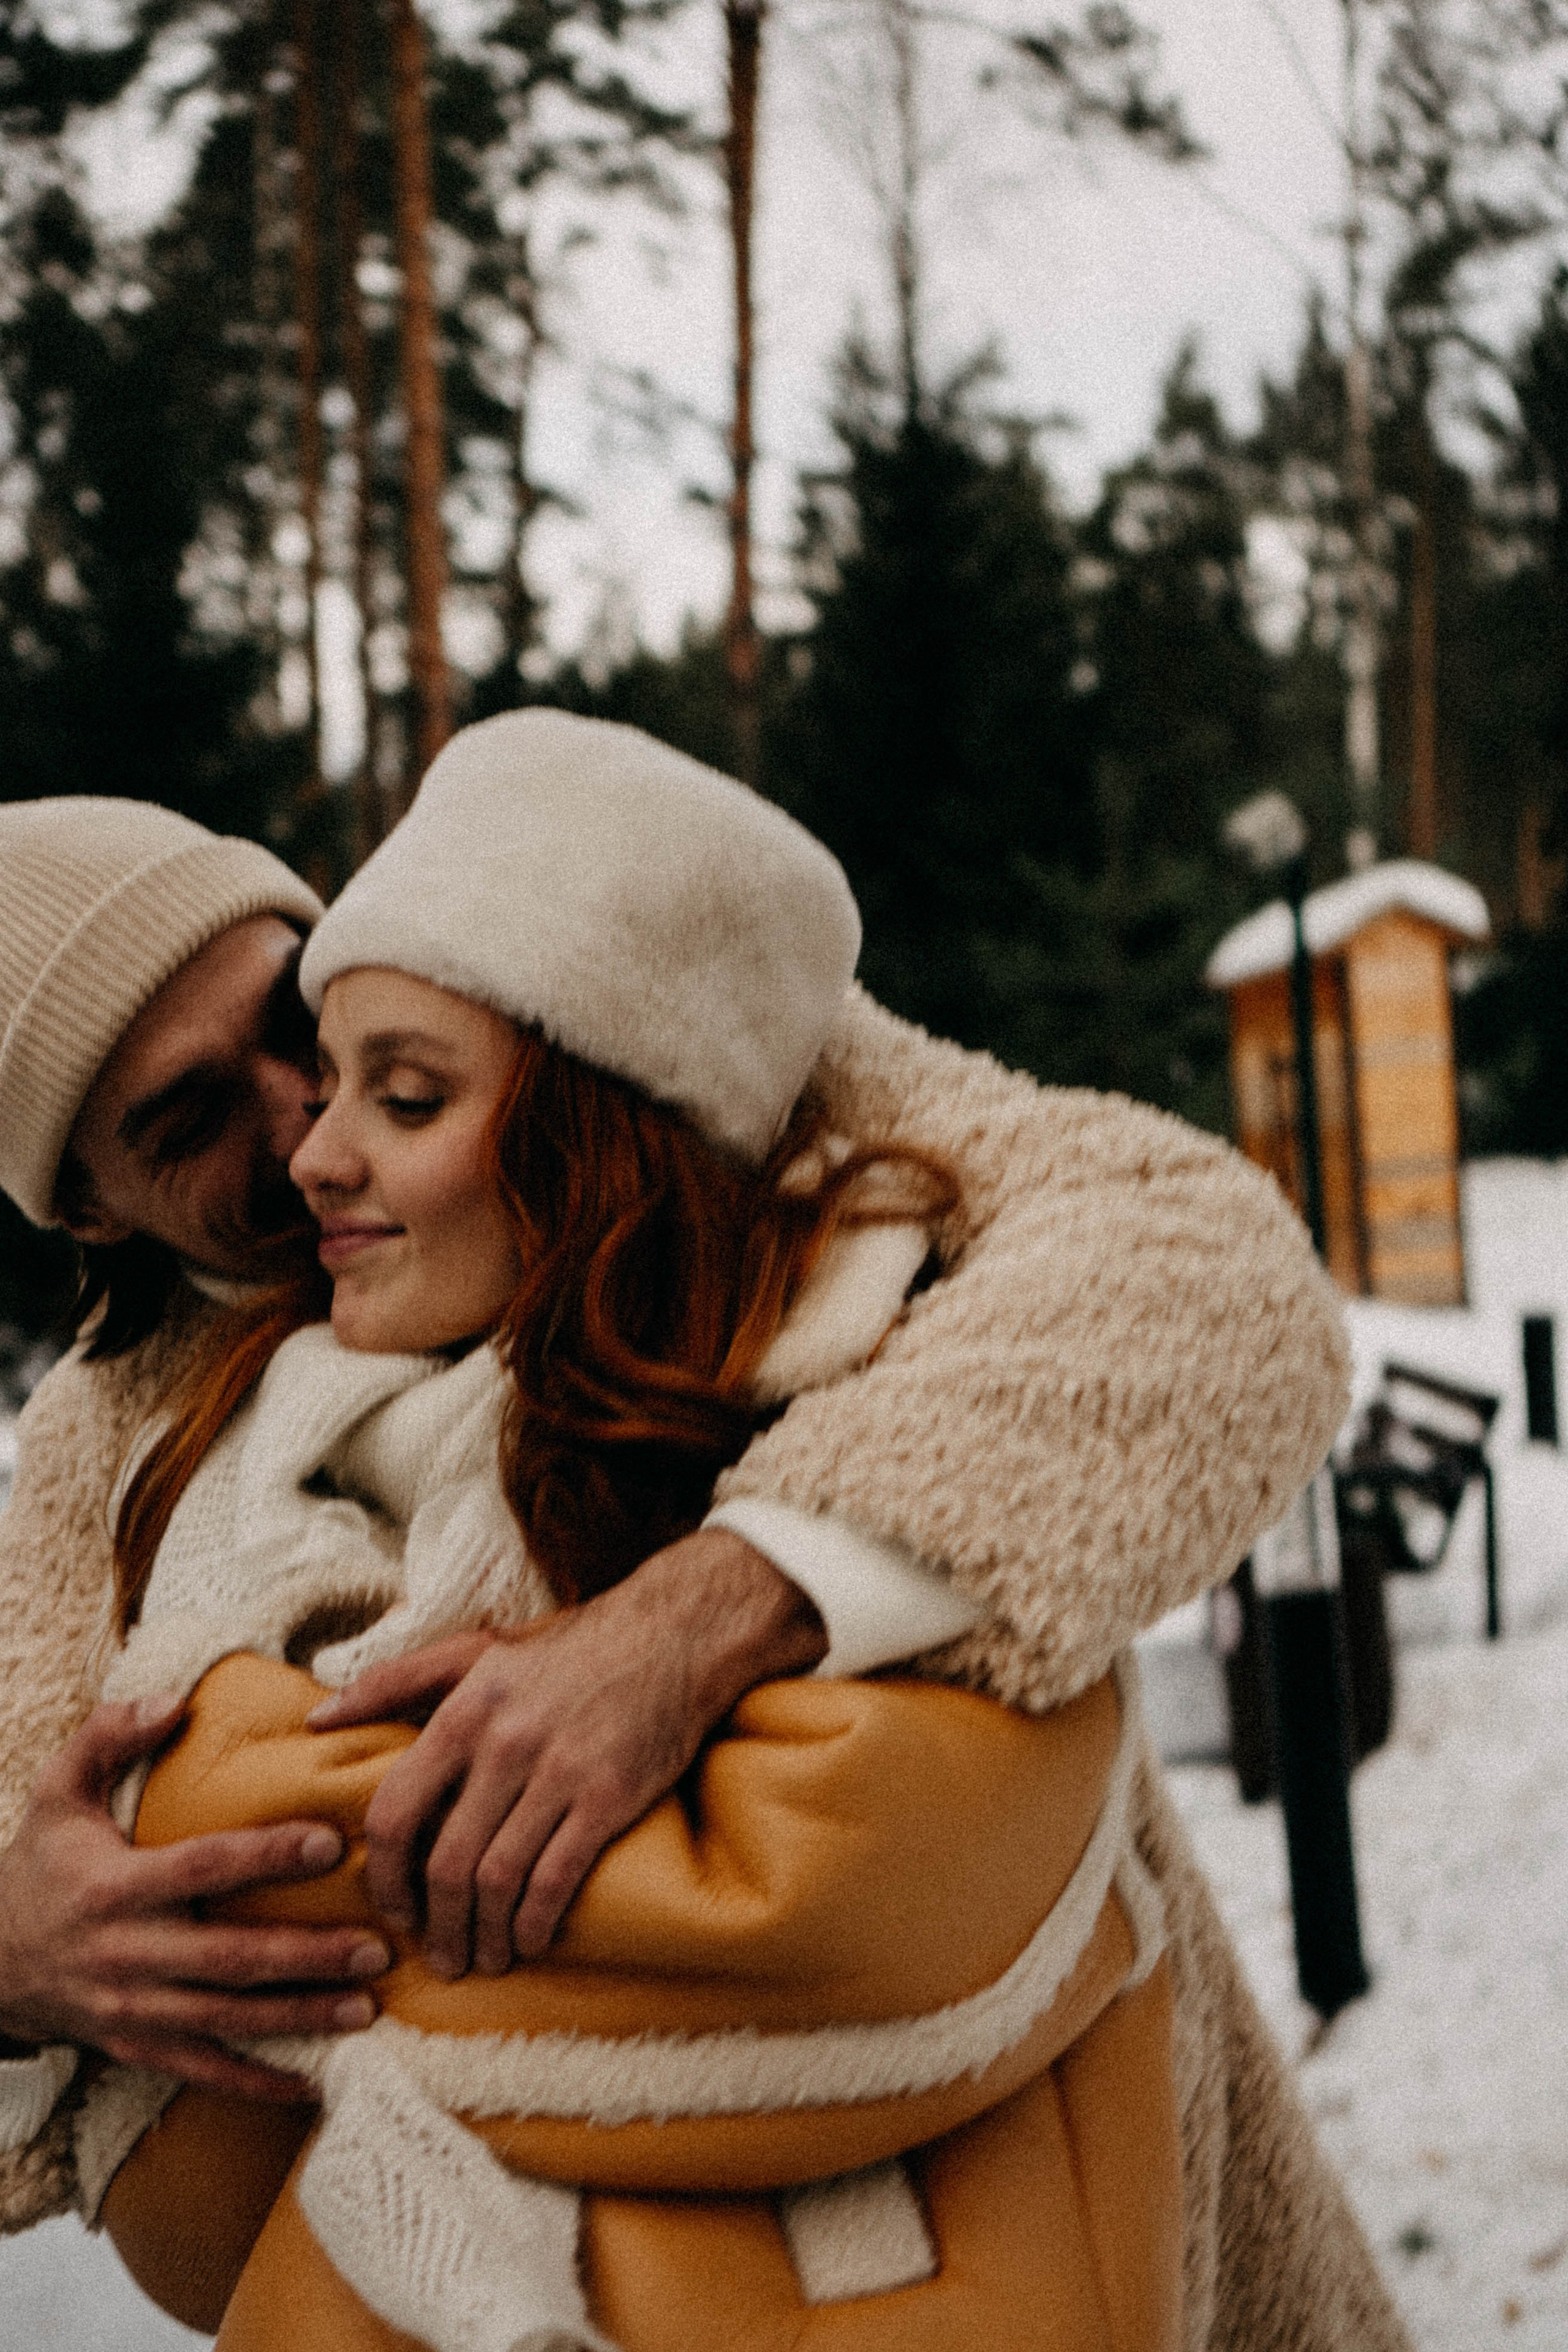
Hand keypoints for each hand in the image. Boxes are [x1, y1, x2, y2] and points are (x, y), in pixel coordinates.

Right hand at [0, 1696, 391, 2102]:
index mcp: (115, 1887)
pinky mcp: (137, 2049)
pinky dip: (258, 2082)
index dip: (267, 1855)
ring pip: (228, 2021)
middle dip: (306, 1955)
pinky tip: (314, 2080)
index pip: (204, 1867)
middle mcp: (127, 1955)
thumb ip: (109, 1735)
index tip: (331, 1842)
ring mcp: (133, 2011)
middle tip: (377, 1948)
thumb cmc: (40, 1865)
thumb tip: (174, 1700)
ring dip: (301, 2017)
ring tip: (368, 2008)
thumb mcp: (58, 1791)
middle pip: (229, 1957)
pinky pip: (204, 2073)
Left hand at [307, 1529, 826, 1975]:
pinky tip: (530, 1939)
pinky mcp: (609, 1797)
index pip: (395, 1812)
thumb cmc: (566, 1652)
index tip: (393, 1911)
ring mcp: (559, 1773)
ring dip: (484, 1936)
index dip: (385, 1876)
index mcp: (464, 1711)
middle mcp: (504, 1744)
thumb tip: (316, 1718)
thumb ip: (392, 1682)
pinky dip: (535, 1923)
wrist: (670, 1638)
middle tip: (440, 1958)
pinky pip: (555, 1880)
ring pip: (497, 1881)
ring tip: (485, 1959)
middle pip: (446, 1863)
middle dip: (436, 1926)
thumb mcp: (474, 1653)